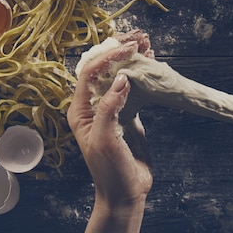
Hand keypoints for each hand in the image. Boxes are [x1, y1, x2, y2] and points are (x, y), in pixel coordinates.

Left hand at [68, 30, 152, 232]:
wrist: (126, 193)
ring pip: (118, 76)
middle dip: (120, 52)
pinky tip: (152, 63)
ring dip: (131, 60)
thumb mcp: (106, 140)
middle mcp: (92, 106)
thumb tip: (123, 78)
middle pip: (104, 70)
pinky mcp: (127, 114)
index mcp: (81, 110)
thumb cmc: (110, 171)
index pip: (91, 73)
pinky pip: (132, 88)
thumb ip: (110, 108)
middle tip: (140, 39)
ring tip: (147, 45)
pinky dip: (141, 74)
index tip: (130, 48)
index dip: (109, 57)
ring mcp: (110, 109)